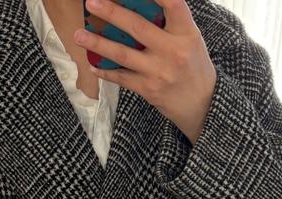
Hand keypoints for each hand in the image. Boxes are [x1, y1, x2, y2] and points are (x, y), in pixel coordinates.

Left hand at [74, 0, 216, 144]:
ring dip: (98, 44)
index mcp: (187, 32)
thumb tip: (136, 5)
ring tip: (78, 35)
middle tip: (91, 2)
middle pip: (138, 27)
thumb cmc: (194, 65)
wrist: (202, 105)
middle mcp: (173, 51)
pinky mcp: (149, 89)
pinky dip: (105, 71)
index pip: (172, 3)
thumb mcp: (190, 39)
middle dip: (112, 13)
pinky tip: (92, 64)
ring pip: (124, 54)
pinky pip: (122, 78)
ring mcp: (159, 72)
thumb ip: (170, 22)